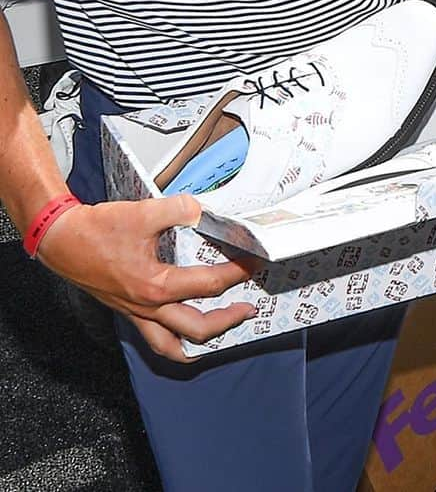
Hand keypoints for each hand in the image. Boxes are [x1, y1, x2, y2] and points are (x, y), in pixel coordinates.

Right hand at [37, 195, 256, 362]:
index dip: (236, 273)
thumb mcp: (144, 212)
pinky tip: (185, 333)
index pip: (209, 284)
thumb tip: (203, 211)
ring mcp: (136, 313)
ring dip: (201, 342)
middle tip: (249, 309)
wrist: (62, 241)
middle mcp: (148, 307)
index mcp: (155, 285)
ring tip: (222, 332)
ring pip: (173, 345)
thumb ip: (180, 209)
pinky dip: (174, 343)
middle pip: (198, 328)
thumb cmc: (97, 231)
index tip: (254, 263)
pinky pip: (155, 339)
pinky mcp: (127, 311)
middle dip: (228, 320)